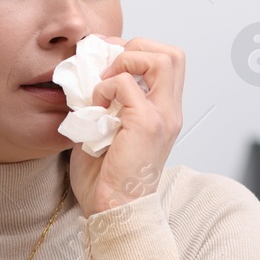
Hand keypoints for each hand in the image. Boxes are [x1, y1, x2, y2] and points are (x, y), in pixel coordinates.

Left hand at [68, 36, 184, 217]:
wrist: (113, 210)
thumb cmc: (107, 178)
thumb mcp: (108, 129)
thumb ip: (107, 101)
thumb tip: (87, 75)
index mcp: (164, 112)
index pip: (168, 62)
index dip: (137, 51)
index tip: (107, 61)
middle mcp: (170, 112)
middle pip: (172, 54)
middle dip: (135, 49)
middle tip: (107, 67)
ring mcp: (162, 117)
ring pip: (160, 58)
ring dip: (125, 62)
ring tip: (104, 85)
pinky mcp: (146, 124)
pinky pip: (126, 83)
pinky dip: (106, 87)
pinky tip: (96, 107)